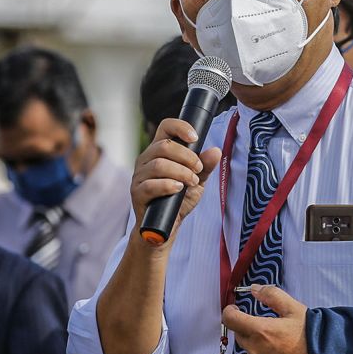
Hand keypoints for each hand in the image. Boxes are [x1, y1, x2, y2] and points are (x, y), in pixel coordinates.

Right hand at [131, 118, 220, 242]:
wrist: (167, 226)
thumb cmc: (179, 200)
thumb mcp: (197, 181)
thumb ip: (206, 167)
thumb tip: (216, 151)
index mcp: (159, 151)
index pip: (165, 127)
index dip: (180, 127)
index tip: (195, 138)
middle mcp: (146, 160)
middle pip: (164, 146)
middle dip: (187, 157)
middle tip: (198, 170)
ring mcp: (139, 176)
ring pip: (158, 164)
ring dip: (181, 172)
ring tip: (192, 182)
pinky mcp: (137, 193)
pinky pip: (149, 185)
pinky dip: (167, 185)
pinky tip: (178, 189)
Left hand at [222, 285, 322, 353]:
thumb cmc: (313, 334)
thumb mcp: (295, 309)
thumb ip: (272, 295)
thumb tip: (254, 289)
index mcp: (260, 331)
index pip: (230, 320)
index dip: (230, 312)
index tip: (236, 310)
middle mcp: (256, 351)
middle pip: (240, 336)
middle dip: (248, 328)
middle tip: (268, 326)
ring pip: (252, 352)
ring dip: (259, 346)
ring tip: (282, 344)